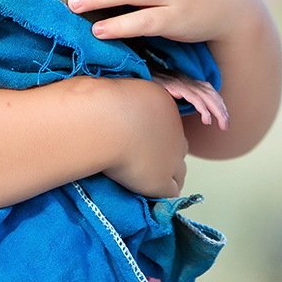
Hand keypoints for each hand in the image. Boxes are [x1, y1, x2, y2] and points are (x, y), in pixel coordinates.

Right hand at [100, 77, 187, 197]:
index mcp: (165, 105)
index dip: (155, 132)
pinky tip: (147, 192)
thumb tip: (114, 100)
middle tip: (142, 157)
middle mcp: (175, 130)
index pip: (168, 123)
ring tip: (145, 178)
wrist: (103, 122)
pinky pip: (171, 191)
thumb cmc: (102, 102)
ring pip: (179, 171)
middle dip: (165, 151)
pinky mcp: (161, 180)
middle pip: (178, 146)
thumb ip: (125, 97)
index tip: (138, 137)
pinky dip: (160, 192)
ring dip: (166, 174)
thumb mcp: (117, 89)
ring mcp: (171, 157)